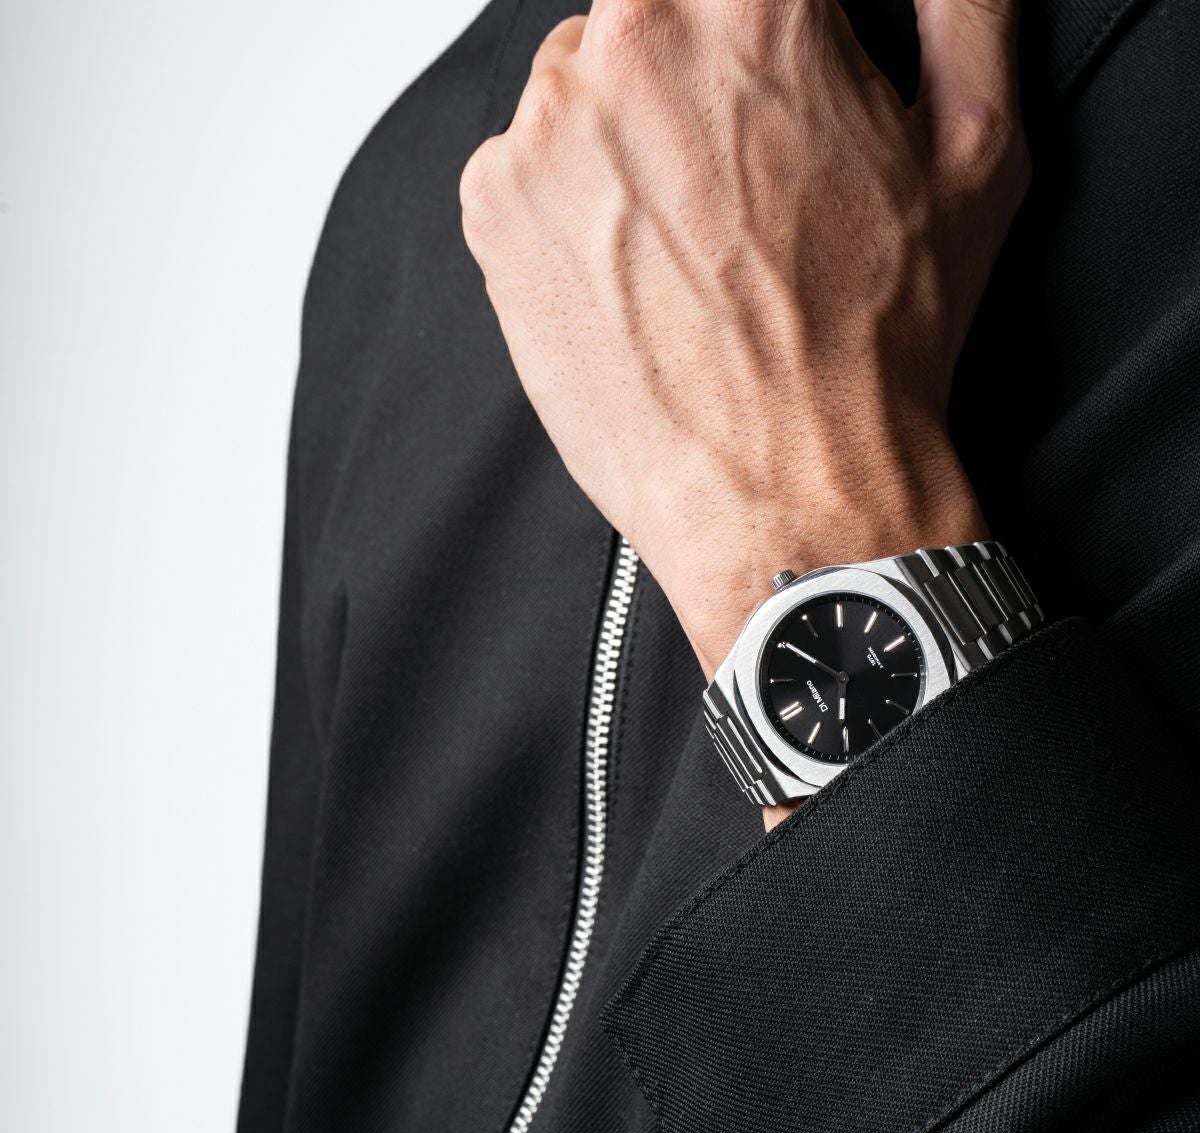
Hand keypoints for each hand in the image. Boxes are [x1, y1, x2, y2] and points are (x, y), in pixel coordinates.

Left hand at [460, 0, 1027, 681]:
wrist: (784, 489)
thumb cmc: (871, 349)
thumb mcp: (977, 151)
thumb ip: (957, 10)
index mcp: (755, 1)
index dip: (775, 38)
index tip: (777, 98)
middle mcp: (636, 44)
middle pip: (655, 14)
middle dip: (699, 79)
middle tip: (742, 181)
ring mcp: (549, 127)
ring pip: (583, 87)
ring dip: (628, 139)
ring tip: (688, 243)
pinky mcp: (492, 206)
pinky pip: (524, 166)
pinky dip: (569, 206)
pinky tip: (632, 275)